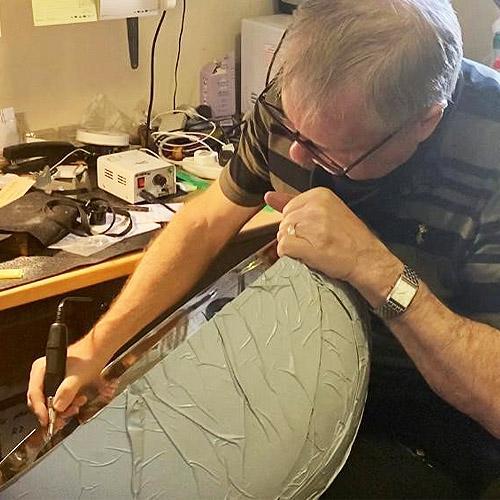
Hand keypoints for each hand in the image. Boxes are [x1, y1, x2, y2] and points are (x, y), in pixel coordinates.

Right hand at [27, 337, 106, 426]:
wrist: (100, 351)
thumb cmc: (88, 357)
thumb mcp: (77, 376)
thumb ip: (66, 391)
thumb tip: (57, 407)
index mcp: (41, 369)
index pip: (34, 393)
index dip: (39, 409)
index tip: (46, 420)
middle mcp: (44, 374)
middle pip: (41, 400)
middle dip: (53, 411)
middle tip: (62, 419)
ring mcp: (52, 379)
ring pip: (51, 401)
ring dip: (63, 408)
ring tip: (75, 407)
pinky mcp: (61, 384)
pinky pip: (60, 399)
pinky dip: (68, 404)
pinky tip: (78, 402)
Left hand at [264, 188, 401, 305]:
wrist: (367, 259)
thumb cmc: (349, 237)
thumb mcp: (327, 210)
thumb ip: (295, 202)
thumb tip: (268, 196)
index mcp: (319, 194)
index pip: (289, 208)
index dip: (297, 223)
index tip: (315, 230)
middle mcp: (315, 207)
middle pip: (284, 221)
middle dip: (293, 234)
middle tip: (315, 242)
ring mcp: (311, 226)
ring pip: (282, 235)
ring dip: (293, 245)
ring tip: (313, 249)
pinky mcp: (307, 246)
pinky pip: (283, 248)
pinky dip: (290, 255)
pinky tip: (306, 256)